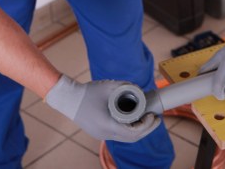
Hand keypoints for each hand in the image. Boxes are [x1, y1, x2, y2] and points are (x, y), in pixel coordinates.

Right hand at [45, 75, 159, 141]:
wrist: (67, 99)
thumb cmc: (87, 92)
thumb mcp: (109, 86)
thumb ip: (126, 86)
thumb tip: (139, 89)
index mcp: (108, 124)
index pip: (133, 132)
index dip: (147, 126)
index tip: (153, 115)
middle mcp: (105, 133)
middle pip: (131, 138)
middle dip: (147, 129)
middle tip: (156, 119)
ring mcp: (101, 135)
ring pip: (125, 138)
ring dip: (138, 130)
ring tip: (148, 119)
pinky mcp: (99, 132)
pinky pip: (118, 135)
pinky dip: (129, 129)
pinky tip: (135, 121)